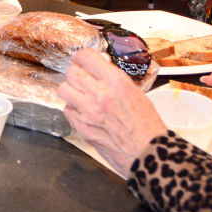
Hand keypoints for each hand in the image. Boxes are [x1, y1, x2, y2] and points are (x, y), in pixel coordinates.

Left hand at [57, 48, 166, 175]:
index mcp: (116, 82)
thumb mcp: (136, 93)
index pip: (86, 57)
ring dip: (71, 89)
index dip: (84, 57)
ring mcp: (87, 111)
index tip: (85, 61)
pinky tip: (84, 111)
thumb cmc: (147, 126)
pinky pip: (67, 109)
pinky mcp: (81, 127)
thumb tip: (99, 68)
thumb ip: (114, 79)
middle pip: (71, 72)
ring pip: (63, 89)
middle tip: (84, 78)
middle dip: (77, 73)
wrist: (148, 154)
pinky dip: (73, 108)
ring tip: (81, 94)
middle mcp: (99, 94)